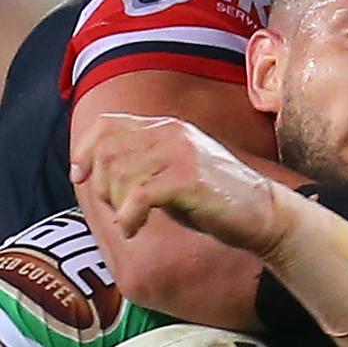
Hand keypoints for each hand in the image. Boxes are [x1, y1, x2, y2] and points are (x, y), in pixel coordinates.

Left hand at [70, 113, 281, 252]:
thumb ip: (143, 163)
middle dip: (101, 186)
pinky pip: (138, 196)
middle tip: (119, 208)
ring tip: (132, 220)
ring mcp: (181, 153)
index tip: (80, 176)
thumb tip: (96, 171)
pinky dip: (128, 218)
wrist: (261, 212)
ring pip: (119, 173)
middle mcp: (172, 133)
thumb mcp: (174, 170)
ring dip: (116, 204)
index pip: (108, 124)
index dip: (84, 149)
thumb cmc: (215, 197)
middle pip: (107, 152)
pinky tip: (136, 228)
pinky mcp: (188, 179)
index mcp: (167, 127)